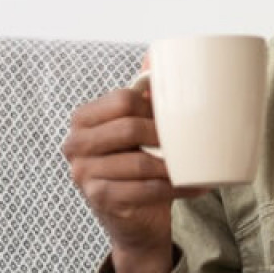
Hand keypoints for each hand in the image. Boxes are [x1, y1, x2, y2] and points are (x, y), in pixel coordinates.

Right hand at [62, 78, 208, 272]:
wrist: (134, 218)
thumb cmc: (138, 165)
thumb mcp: (139, 128)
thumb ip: (144, 93)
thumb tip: (155, 54)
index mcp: (83, 120)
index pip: (121, 99)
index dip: (153, 107)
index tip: (174, 118)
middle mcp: (75, 145)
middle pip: (128, 128)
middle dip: (164, 136)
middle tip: (189, 142)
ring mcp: (83, 174)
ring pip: (138, 163)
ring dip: (174, 166)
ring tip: (198, 165)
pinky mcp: (99, 199)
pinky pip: (145, 190)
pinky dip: (176, 188)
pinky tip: (196, 185)